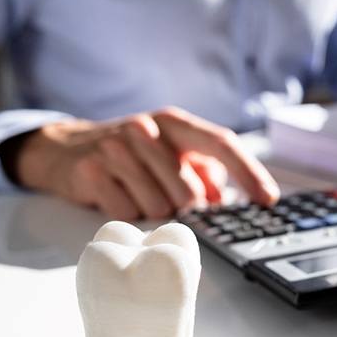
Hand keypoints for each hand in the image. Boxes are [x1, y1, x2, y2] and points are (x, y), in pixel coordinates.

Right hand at [16, 107, 279, 219]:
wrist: (67, 148)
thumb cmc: (134, 155)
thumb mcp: (171, 153)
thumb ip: (203, 173)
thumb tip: (224, 202)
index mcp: (174, 123)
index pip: (221, 143)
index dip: (249, 172)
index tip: (268, 199)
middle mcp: (147, 129)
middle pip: (190, 193)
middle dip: (185, 208)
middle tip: (167, 199)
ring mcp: (116, 148)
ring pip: (159, 208)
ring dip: (154, 212)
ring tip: (138, 192)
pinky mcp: (91, 171)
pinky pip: (128, 214)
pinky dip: (128, 214)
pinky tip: (117, 194)